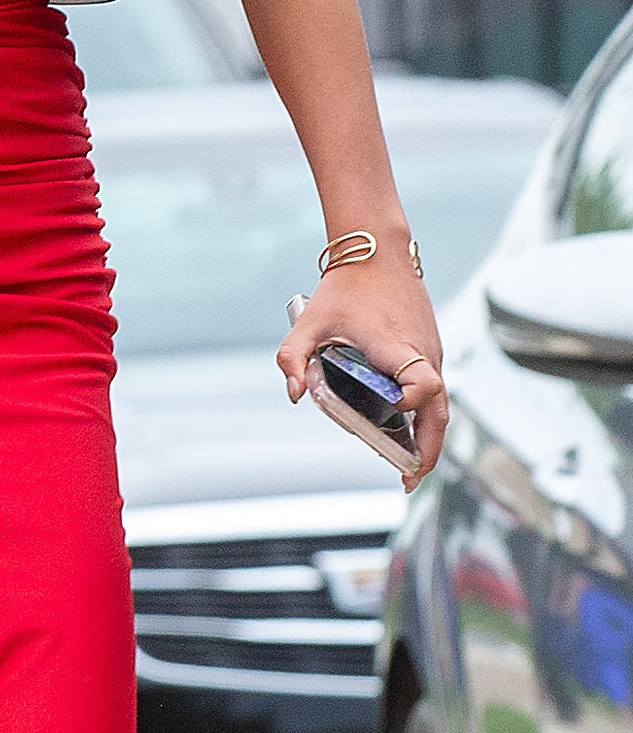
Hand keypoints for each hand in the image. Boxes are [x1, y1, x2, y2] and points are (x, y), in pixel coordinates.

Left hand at [277, 259, 447, 490]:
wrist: (378, 255)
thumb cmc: (345, 289)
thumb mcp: (308, 320)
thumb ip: (292, 356)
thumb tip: (292, 394)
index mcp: (398, 347)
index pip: (424, 383)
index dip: (413, 402)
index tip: (395, 408)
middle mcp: (424, 354)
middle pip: (439, 410)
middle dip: (427, 448)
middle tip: (409, 477)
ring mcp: (432, 354)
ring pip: (440, 404)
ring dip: (429, 437)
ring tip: (409, 467)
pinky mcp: (430, 352)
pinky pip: (434, 391)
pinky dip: (425, 416)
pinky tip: (408, 435)